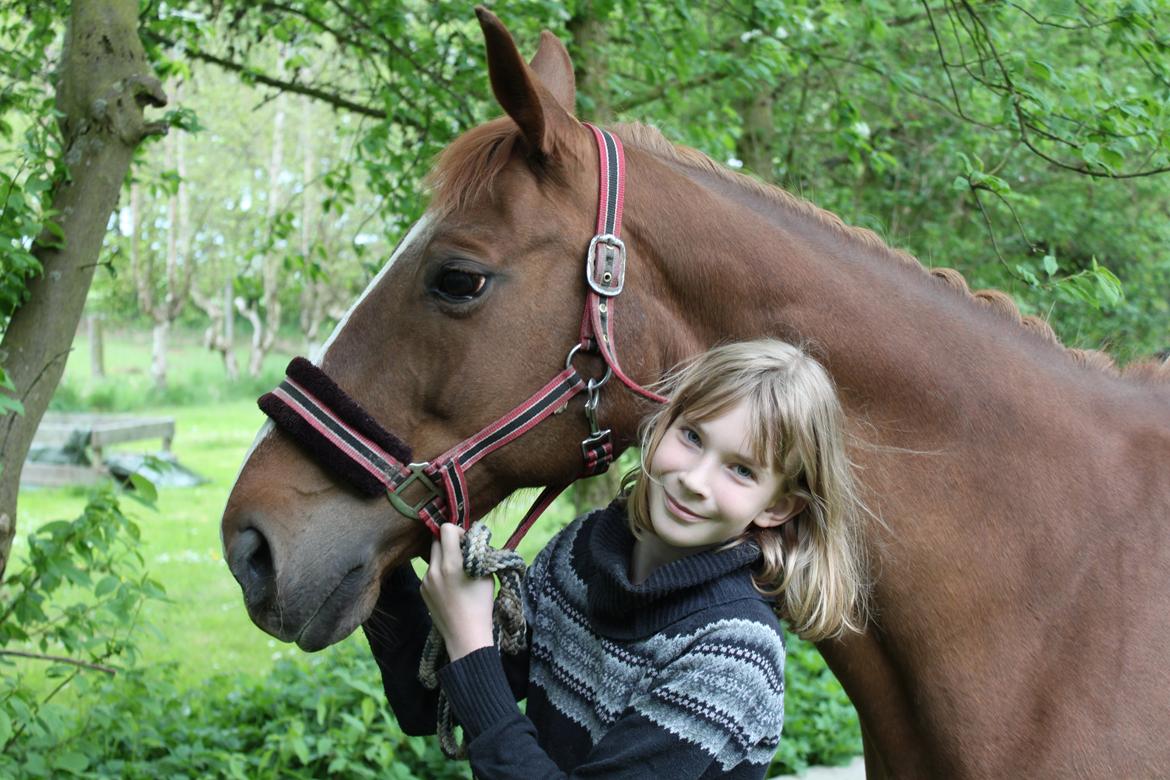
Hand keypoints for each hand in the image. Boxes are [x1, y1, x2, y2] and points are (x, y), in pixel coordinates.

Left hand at [420, 523, 495, 660]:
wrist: (465, 635)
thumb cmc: (481, 605)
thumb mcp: (485, 574)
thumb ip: (476, 554)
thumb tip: (471, 541)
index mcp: (451, 563)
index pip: (446, 529)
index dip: (458, 531)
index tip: (466, 542)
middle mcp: (434, 569)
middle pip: (437, 540)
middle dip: (450, 542)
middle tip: (462, 554)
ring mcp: (426, 580)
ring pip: (433, 556)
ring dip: (444, 557)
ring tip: (457, 573)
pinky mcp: (423, 589)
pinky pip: (431, 571)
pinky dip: (440, 572)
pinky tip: (450, 588)